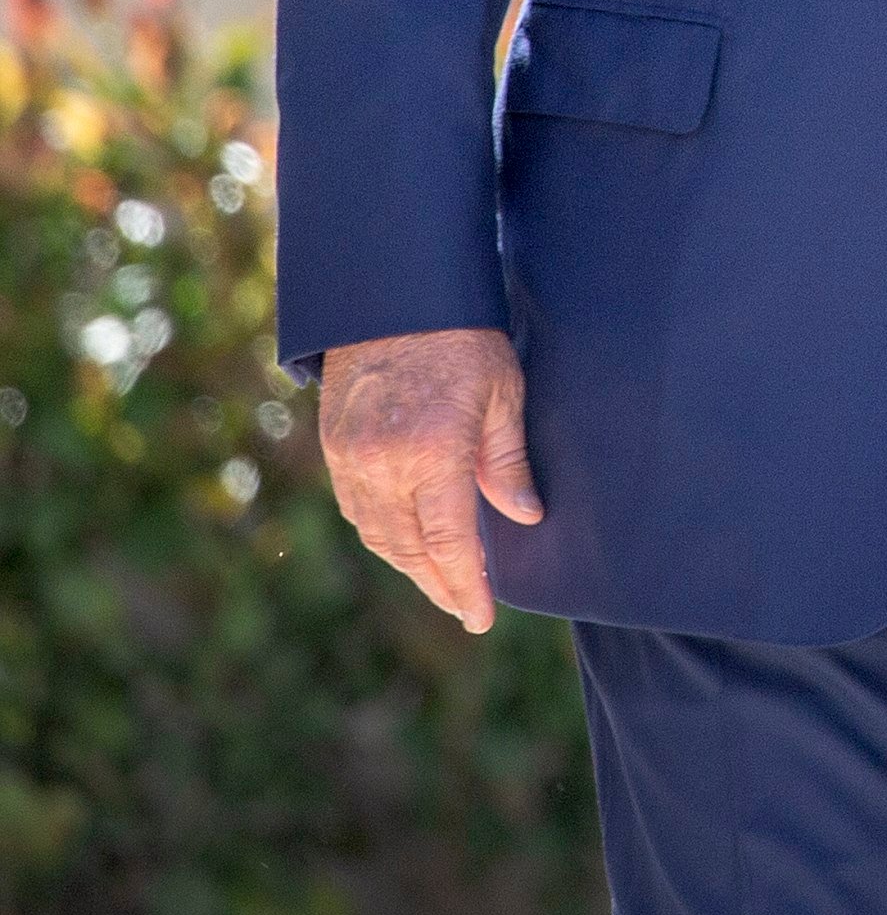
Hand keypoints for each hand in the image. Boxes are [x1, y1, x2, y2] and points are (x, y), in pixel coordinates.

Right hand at [319, 325, 541, 632]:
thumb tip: (524, 517)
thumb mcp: (503, 395)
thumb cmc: (464, 340)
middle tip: (465, 608)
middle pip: (409, 549)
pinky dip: (383, 534)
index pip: (449, 543)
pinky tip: (407, 542)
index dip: (465, 585)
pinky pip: (357, 508)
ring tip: (441, 582)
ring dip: (409, 564)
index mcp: (432, 453)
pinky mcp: (333, 446)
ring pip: (378, 534)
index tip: (480, 618)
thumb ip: (507, 463)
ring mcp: (351, 458)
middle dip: (438, 584)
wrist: (396, 296)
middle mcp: (383, 464)